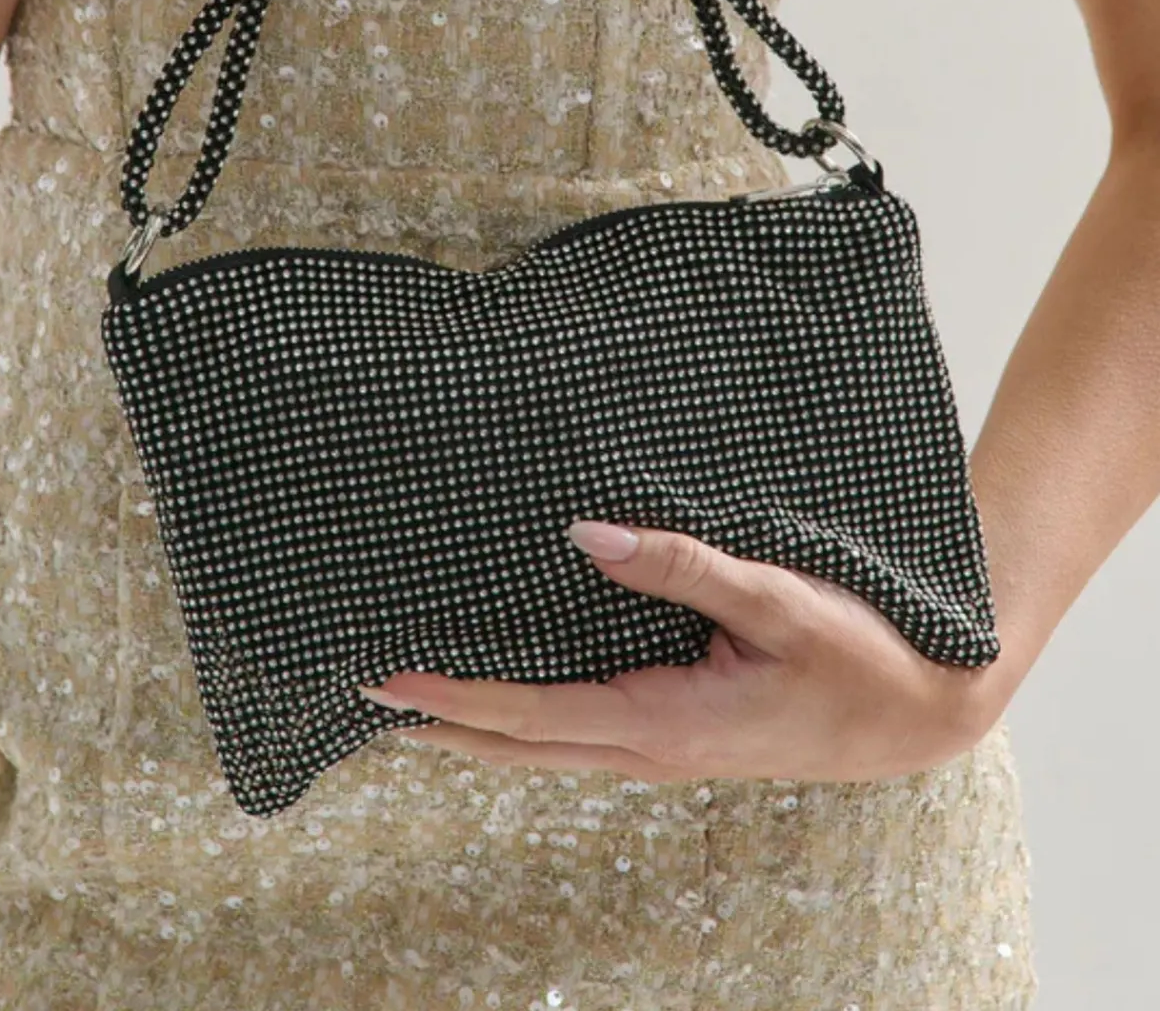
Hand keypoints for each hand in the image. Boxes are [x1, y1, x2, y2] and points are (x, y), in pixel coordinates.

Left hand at [357, 522, 1021, 783]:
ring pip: (548, 749)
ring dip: (480, 727)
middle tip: (367, 696)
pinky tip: (514, 699)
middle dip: (443, 721)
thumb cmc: (856, 656)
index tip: (386, 677)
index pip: (531, 713)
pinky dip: (529, 724)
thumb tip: (585, 535)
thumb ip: (678, 567)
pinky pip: (583, 738)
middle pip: (521, 745)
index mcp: (664, 722)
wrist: (920, 713)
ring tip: (417, 701)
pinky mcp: (680, 739)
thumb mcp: (772, 599)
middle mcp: (651, 751)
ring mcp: (664, 753)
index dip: (454, 693)